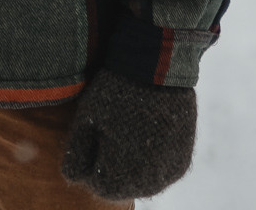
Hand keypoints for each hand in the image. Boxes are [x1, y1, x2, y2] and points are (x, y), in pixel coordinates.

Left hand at [61, 68, 196, 200]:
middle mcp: (148, 184)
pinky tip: (147, 132)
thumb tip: (74, 176)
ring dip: (133, 164)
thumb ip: (77, 153)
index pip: (99, 186)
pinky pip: (162, 170)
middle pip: (122, 186)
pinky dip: (152, 158)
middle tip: (112, 127)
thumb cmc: (116, 92)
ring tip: (129, 128)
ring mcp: (168, 174)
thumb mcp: (86, 118)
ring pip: (142, 181)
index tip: (95, 133)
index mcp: (121, 176)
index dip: (92, 161)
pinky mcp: (182, 162)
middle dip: (112, 164)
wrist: (158, 69)